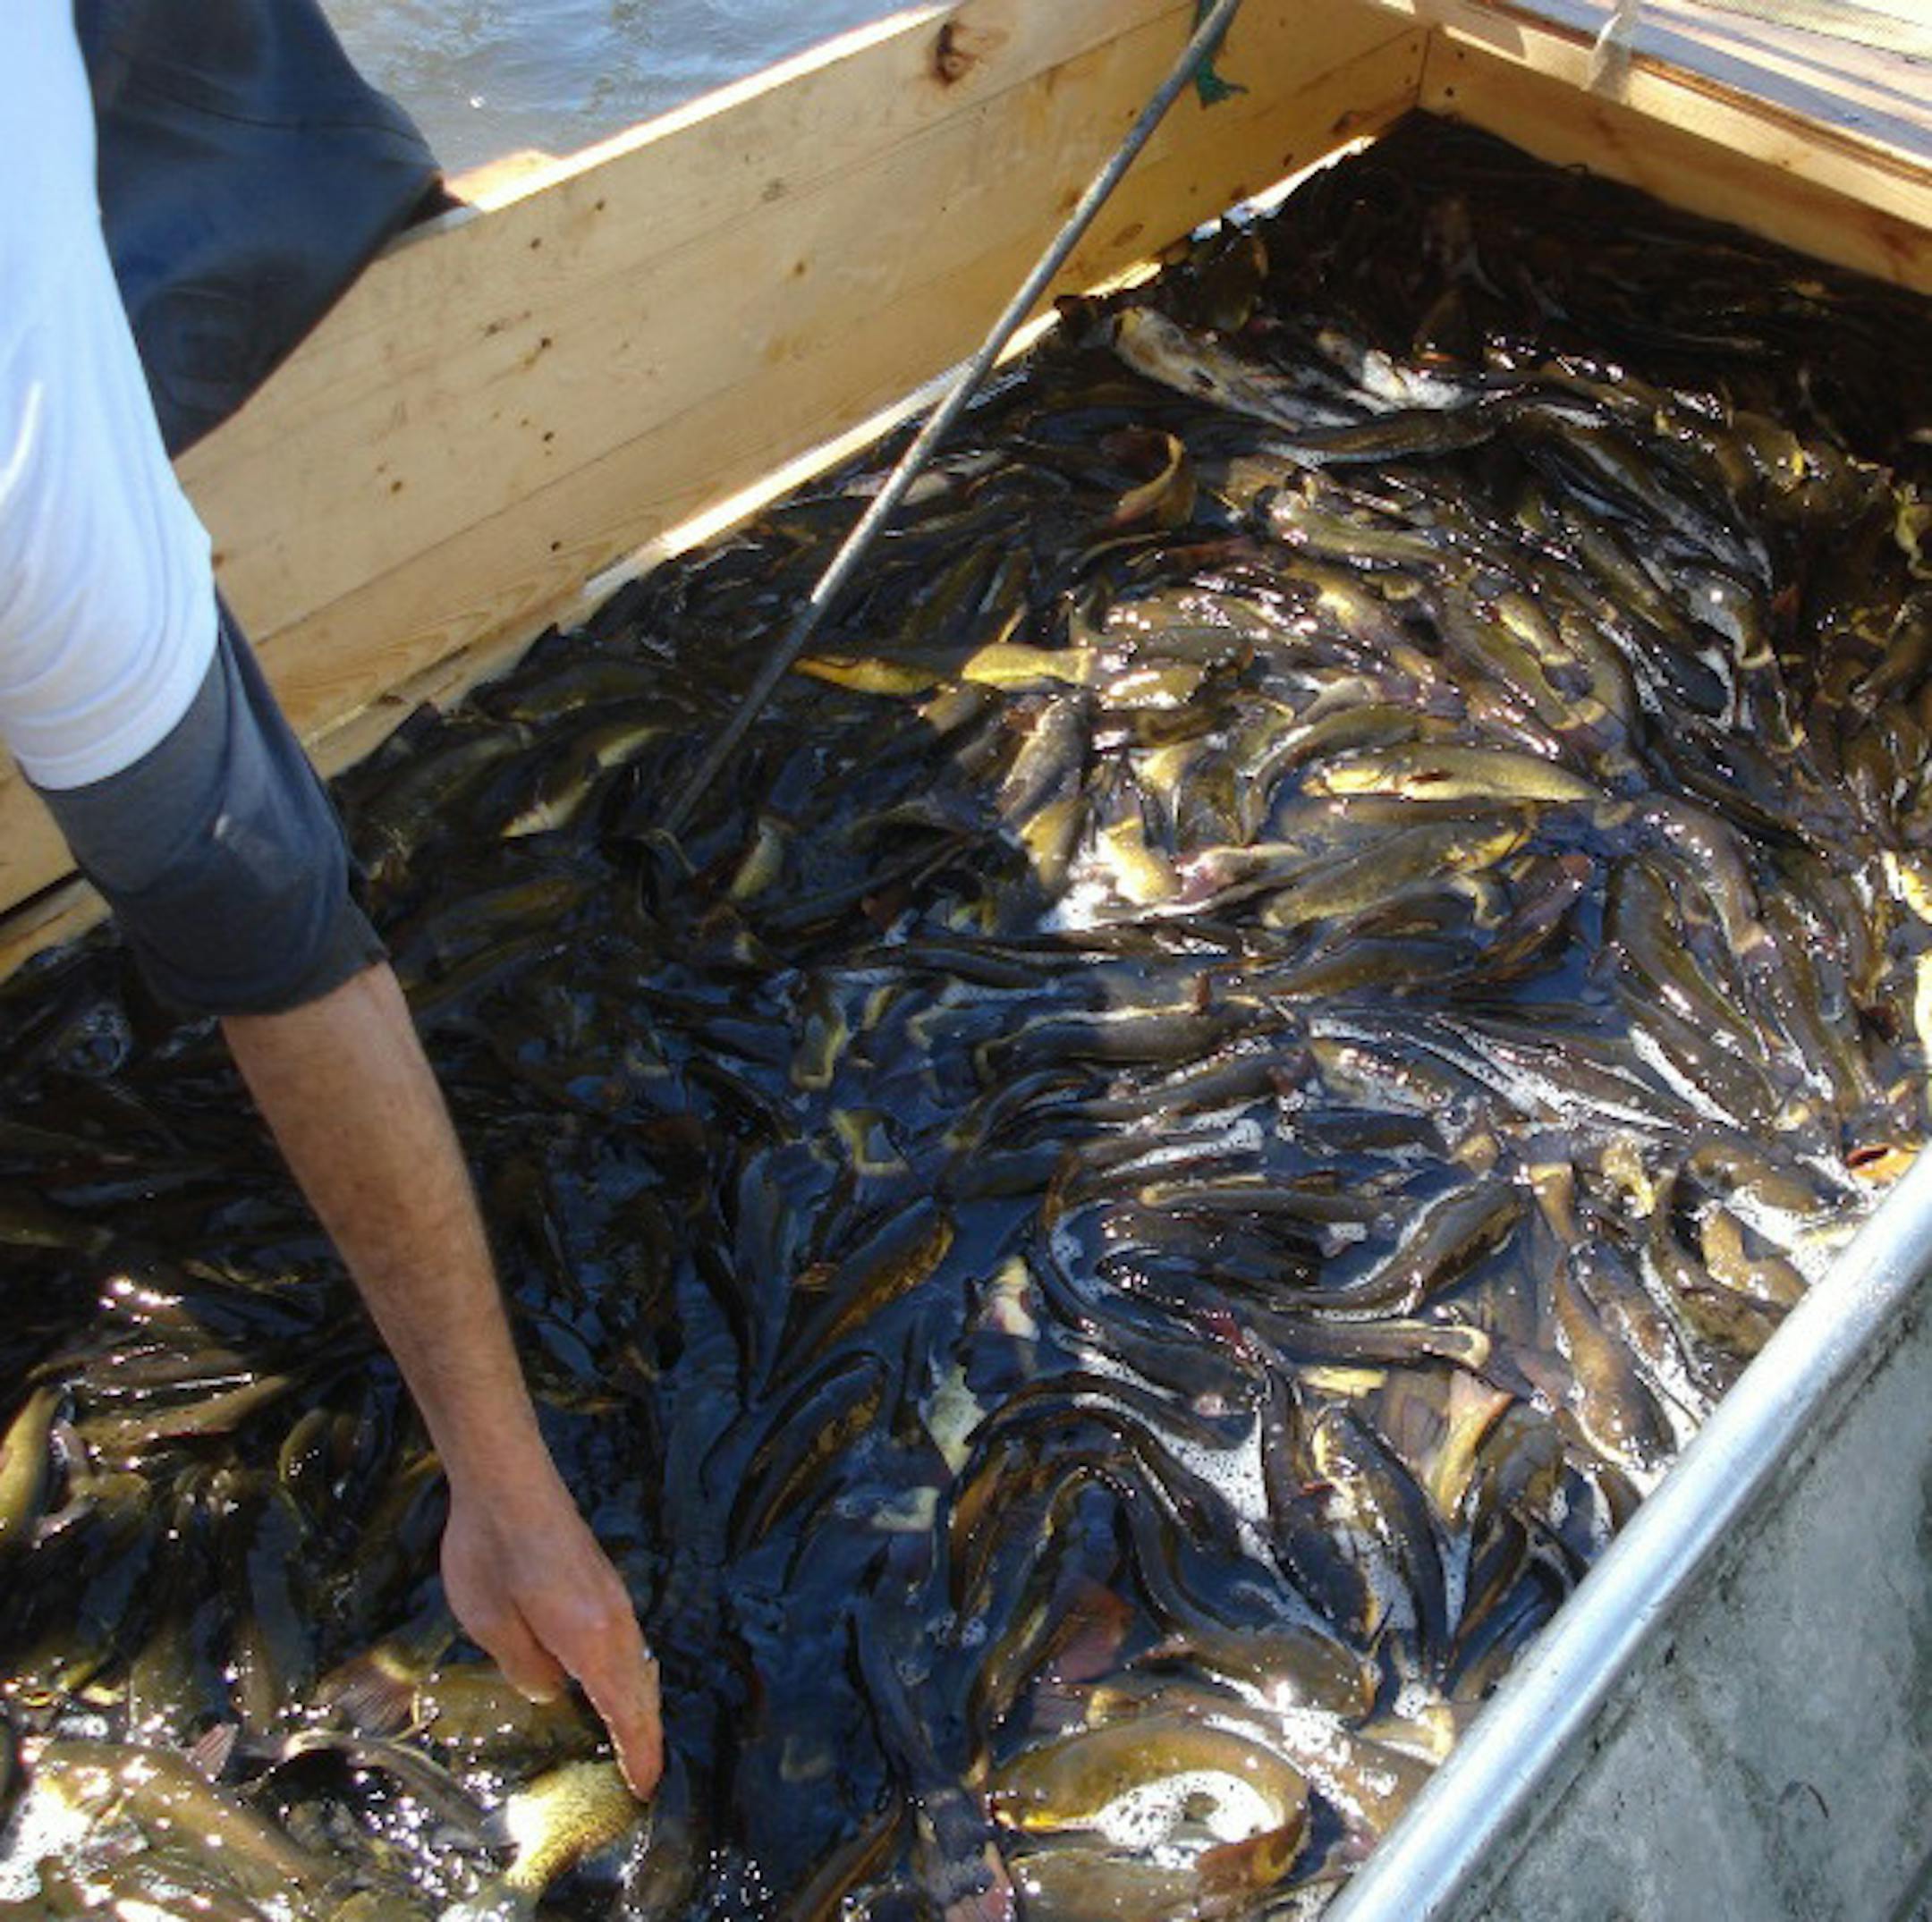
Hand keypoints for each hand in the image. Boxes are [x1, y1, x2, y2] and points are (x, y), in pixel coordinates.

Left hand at [440, 1465, 663, 1798]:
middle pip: (643, 1690)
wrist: (508, 1481)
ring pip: (638, 1664)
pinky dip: (627, 1676)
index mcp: (591, 1640)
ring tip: (627, 1742)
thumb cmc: (491, 1553)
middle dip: (645, 1737)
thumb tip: (549, 1692)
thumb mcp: (491, 1624)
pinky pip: (627, 1643)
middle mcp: (615, 1621)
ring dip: (637, 1705)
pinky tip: (607, 1683)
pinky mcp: (603, 1581)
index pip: (626, 1711)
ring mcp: (614, 1597)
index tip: (644, 1790)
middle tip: (640, 1780)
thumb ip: (525, 1667)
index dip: (637, 1754)